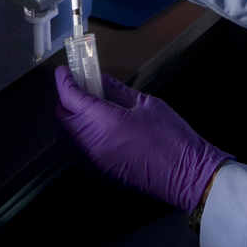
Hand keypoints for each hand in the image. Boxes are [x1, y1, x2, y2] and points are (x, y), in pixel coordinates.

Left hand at [54, 65, 232, 211]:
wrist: (185, 175)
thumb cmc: (170, 136)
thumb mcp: (147, 104)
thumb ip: (118, 91)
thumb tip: (102, 80)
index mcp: (103, 120)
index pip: (70, 96)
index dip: (64, 80)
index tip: (65, 70)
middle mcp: (90, 142)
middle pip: (61, 117)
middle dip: (64, 99)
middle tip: (79, 87)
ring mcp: (91, 161)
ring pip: (64, 136)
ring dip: (67, 119)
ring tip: (84, 107)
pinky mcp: (97, 173)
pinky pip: (74, 151)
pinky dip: (74, 136)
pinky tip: (92, 129)